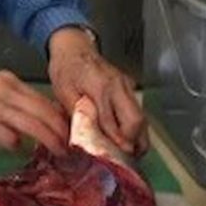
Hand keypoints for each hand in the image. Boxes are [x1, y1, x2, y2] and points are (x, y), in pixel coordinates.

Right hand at [0, 71, 68, 155]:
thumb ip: (15, 98)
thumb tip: (38, 113)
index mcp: (9, 81)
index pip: (43, 99)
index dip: (59, 116)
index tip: (68, 127)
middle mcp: (6, 92)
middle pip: (44, 113)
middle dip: (60, 131)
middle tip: (69, 144)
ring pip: (33, 126)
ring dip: (48, 141)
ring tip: (57, 151)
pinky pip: (10, 138)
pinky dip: (16, 144)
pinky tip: (17, 148)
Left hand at [47, 28, 147, 154]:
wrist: (74, 47)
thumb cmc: (66, 68)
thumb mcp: (63, 91)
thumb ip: (75, 114)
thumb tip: (82, 138)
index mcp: (100, 86)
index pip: (112, 121)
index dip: (115, 141)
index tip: (115, 156)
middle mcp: (119, 86)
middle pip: (137, 119)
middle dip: (134, 141)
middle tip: (126, 158)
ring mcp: (127, 86)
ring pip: (142, 117)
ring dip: (138, 137)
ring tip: (128, 153)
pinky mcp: (129, 88)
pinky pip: (137, 111)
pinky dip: (135, 127)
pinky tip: (126, 138)